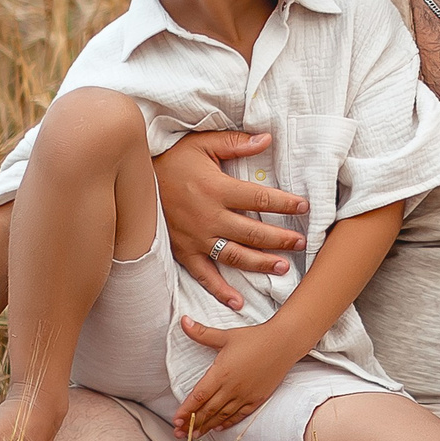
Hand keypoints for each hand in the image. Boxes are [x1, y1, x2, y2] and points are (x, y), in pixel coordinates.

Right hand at [154, 132, 308, 309]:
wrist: (135, 181)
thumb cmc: (172, 160)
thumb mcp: (202, 144)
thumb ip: (235, 142)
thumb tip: (266, 138)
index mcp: (217, 189)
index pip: (260, 198)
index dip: (285, 203)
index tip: (304, 206)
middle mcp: (209, 217)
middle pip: (253, 232)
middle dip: (281, 238)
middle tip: (302, 242)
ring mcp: (196, 238)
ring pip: (235, 256)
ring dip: (260, 264)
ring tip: (283, 267)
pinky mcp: (184, 252)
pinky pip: (204, 275)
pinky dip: (221, 290)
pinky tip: (239, 302)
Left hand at [172, 315, 299, 437]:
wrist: (284, 342)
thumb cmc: (255, 337)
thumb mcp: (226, 335)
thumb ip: (202, 332)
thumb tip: (183, 320)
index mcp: (221, 373)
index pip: (199, 396)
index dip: (186, 410)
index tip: (176, 420)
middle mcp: (231, 387)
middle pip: (207, 410)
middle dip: (191, 423)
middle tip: (179, 433)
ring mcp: (245, 395)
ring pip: (222, 416)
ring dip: (207, 426)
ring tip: (195, 435)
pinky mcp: (257, 398)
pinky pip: (239, 415)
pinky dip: (228, 423)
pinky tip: (219, 428)